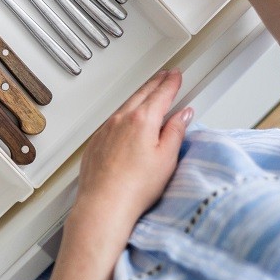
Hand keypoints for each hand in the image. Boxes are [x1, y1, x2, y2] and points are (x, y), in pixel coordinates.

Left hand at [72, 70, 192, 237]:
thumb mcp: (167, 158)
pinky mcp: (96, 142)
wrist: (104, 204)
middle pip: (141, 95)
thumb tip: (182, 115)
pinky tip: (127, 117)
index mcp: (141, 121)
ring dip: (139, 95)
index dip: (171, 83)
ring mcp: (105, 130)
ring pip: (125, 105)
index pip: (161, 95)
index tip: (177, 75)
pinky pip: (112, 119)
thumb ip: (175, 132)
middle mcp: (120, 120)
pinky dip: (124, 112)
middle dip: (155, 83)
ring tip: (148, 90)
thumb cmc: (135, 187)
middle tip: (165, 75)